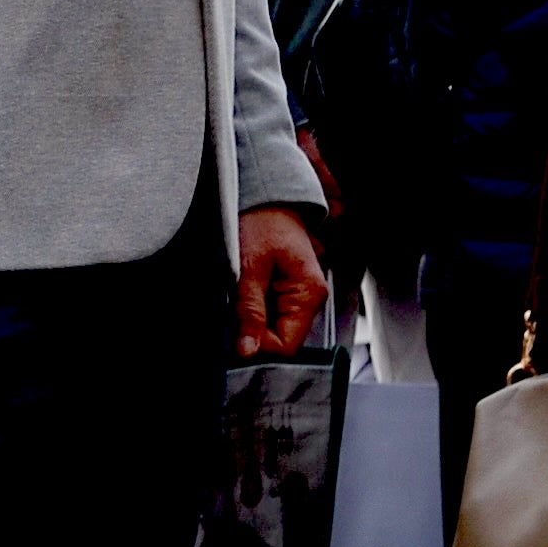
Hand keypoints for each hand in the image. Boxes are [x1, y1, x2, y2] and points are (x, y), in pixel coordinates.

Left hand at [233, 202, 325, 358]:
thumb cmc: (261, 221)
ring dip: (253, 318)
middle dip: (255, 330)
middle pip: (282, 338)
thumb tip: (248, 349)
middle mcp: (310, 298)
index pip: (287, 345)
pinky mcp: (288, 291)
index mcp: (309, 293)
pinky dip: (254, 308)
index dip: (260, 344)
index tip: (238, 328)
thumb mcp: (248, 267)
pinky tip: (247, 291)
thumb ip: (249, 310)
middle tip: (237, 306)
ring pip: (274, 328)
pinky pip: (271, 314)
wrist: (265, 196)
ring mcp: (300, 295)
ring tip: (242, 292)